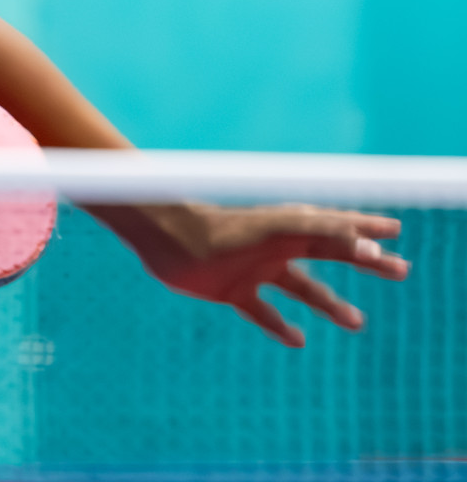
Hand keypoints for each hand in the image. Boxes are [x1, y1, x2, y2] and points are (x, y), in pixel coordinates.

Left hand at [111, 202, 409, 346]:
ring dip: (330, 304)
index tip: (394, 233)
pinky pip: (261, 310)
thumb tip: (371, 248)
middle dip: (363, 263)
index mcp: (288, 228)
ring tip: (358, 322)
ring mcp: (254, 269)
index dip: (365, 231)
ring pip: (301, 288)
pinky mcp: (230, 290)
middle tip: (400, 270)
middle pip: (328, 255)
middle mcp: (275, 247)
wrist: (167, 238)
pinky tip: (298, 340)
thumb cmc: (223, 228)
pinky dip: (279, 324)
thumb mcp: (279, 230)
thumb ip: (324, 234)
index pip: (336, 228)